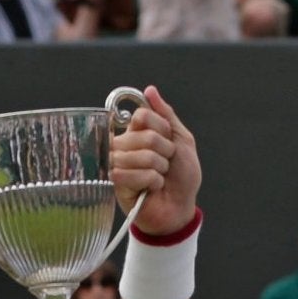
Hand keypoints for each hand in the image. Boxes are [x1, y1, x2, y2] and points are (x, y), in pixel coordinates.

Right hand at [111, 86, 199, 234]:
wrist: (180, 208)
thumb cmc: (182, 178)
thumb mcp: (182, 140)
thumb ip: (166, 115)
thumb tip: (150, 90)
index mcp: (138, 131)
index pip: (142, 115)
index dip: (162, 130)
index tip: (169, 144)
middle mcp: (124, 144)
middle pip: (144, 135)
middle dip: (164, 153)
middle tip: (165, 165)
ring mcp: (117, 163)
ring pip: (139, 155)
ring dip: (158, 169)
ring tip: (159, 178)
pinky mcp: (115, 184)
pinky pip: (131, 174)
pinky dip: (150, 182)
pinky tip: (151, 188)